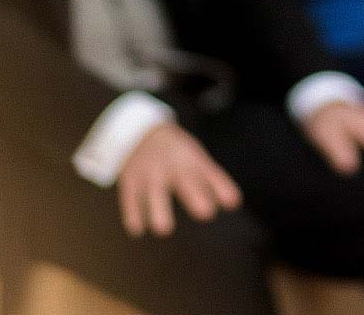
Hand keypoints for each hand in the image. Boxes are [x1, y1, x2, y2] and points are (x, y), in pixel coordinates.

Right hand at [116, 122, 242, 237]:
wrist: (139, 134)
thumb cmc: (176, 154)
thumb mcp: (196, 160)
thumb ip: (216, 182)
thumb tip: (234, 204)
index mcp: (189, 161)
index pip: (207, 173)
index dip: (220, 187)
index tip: (232, 202)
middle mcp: (170, 166)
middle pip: (184, 181)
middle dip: (195, 196)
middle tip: (207, 212)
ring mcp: (148, 175)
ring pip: (154, 194)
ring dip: (159, 211)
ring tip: (164, 229)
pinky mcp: (129, 185)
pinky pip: (131, 203)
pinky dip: (134, 217)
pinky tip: (138, 230)